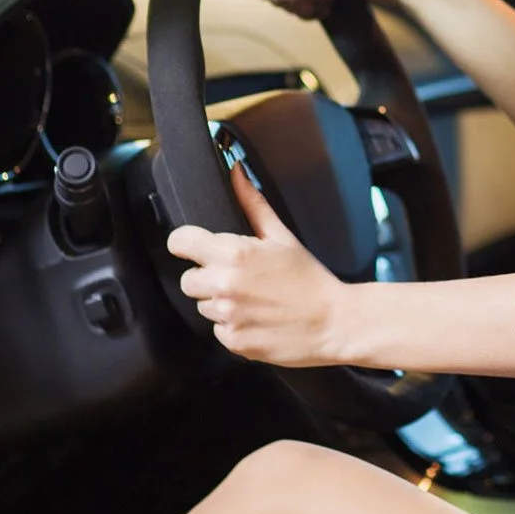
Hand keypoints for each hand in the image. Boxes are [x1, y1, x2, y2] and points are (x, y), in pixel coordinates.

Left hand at [166, 164, 353, 367]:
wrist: (334, 322)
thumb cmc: (310, 278)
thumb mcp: (282, 237)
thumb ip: (252, 204)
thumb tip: (236, 172)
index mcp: (234, 254)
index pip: (180, 242)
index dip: (186, 244)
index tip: (196, 249)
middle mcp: (224, 285)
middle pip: (187, 280)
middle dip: (207, 278)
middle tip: (239, 278)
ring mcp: (227, 316)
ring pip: (202, 306)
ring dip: (220, 303)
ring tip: (253, 300)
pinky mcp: (232, 341)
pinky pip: (217, 330)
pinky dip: (233, 326)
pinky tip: (256, 319)